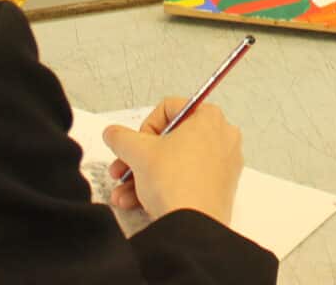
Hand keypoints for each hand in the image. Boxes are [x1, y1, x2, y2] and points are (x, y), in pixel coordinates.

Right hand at [104, 96, 243, 225]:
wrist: (192, 226)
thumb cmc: (174, 182)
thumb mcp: (138, 152)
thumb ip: (121, 137)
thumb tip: (113, 133)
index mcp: (209, 117)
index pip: (168, 109)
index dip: (144, 127)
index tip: (135, 145)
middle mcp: (222, 136)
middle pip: (170, 140)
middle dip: (139, 158)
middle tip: (121, 170)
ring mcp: (223, 164)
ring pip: (175, 163)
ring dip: (144, 177)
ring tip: (123, 194)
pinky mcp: (219, 188)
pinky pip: (186, 180)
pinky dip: (162, 188)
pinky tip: (137, 202)